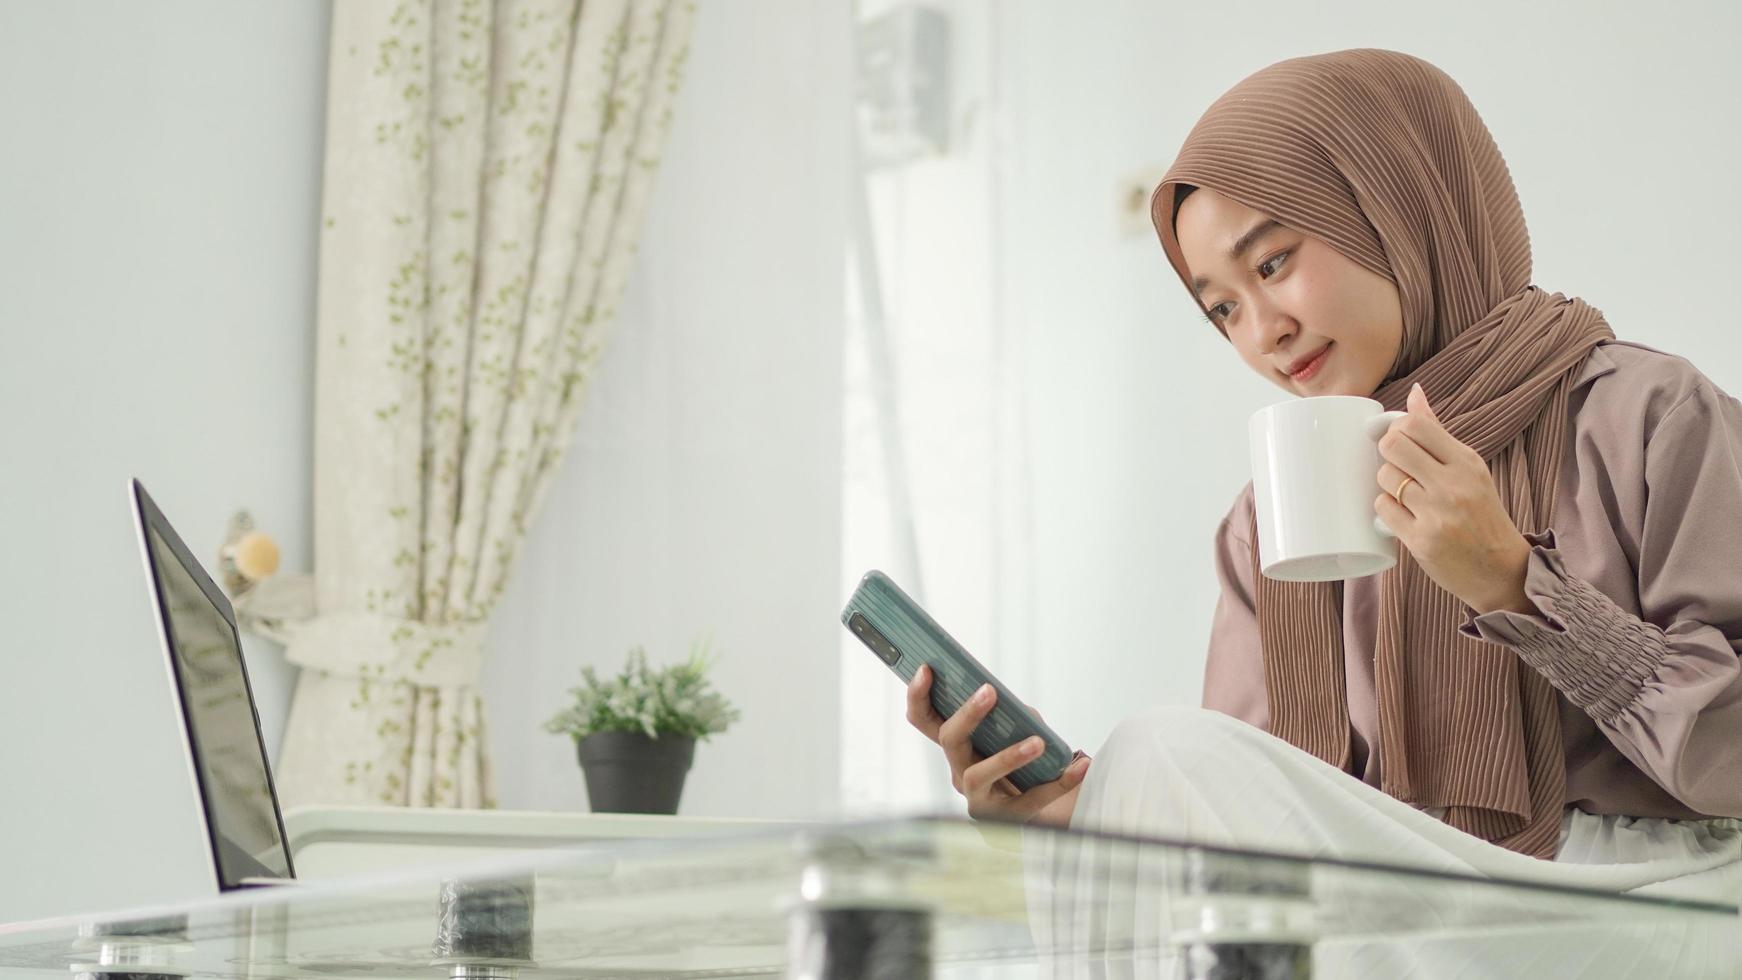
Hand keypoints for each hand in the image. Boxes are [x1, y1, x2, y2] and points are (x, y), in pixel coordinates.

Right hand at [904, 664, 1089, 827]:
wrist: (1043, 814)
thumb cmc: (1024, 765)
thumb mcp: (1016, 733)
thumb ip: (1012, 716)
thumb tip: (1015, 707)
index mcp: (957, 747)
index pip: (924, 719)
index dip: (918, 695)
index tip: (927, 669)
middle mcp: (959, 771)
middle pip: (949, 740)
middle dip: (966, 714)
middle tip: (988, 691)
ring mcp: (978, 797)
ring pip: (980, 773)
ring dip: (1009, 755)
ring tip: (1038, 742)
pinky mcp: (1005, 818)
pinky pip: (1031, 799)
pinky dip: (1060, 781)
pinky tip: (1080, 765)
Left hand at [1374, 384, 1534, 614]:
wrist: (1502, 570)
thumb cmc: (1482, 514)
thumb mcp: (1470, 470)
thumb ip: (1438, 433)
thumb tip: (1415, 393)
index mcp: (1466, 462)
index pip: (1416, 424)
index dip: (1397, 428)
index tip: (1399, 440)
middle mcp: (1452, 485)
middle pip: (1393, 445)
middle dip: (1387, 452)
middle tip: (1397, 465)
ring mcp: (1436, 514)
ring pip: (1385, 477)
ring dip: (1386, 483)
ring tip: (1403, 493)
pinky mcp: (1420, 541)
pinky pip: (1382, 509)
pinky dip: (1385, 509)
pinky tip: (1400, 513)